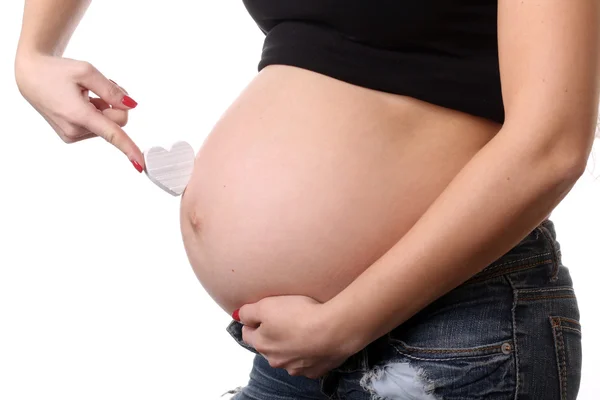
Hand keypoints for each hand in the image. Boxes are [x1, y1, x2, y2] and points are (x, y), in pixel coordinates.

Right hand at [15, 52, 143, 171]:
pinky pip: (97, 126)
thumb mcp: (86, 71)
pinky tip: (82, 101)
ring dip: (105, 107)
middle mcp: (75, 130)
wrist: (31, 77)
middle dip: (116, 105)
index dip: (129, 148)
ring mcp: (73, 135)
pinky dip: (97, 112)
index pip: (112, 134)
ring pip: (108, 124)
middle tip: (102, 87)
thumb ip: (111, 90)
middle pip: (117, 123)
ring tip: (86, 94)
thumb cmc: (57, 71)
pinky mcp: (71, 136)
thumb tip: (131, 105)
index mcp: (79, 115)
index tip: (141, 164)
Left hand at [238, 295, 353, 378]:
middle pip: (268, 346)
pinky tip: (317, 340)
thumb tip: (238, 316)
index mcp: (262, 344)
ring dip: (291, 345)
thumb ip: (248, 311)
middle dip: (273, 334)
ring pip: (288, 356)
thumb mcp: (267, 305)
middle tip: (286, 318)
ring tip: (304, 329)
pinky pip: (308, 361)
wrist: (334, 330)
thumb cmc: (299, 315)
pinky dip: (309, 352)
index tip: (263, 313)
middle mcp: (276, 361)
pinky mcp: (316, 370)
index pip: (248, 334)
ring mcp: (297, 368)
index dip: (253, 322)